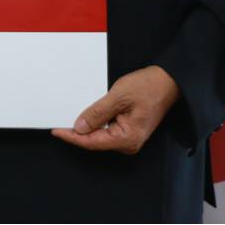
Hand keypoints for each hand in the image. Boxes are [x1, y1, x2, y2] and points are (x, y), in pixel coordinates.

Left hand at [51, 65, 179, 153]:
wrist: (167, 81)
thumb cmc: (149, 87)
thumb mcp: (119, 96)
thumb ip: (98, 112)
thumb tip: (80, 127)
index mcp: (127, 138)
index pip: (92, 142)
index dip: (72, 137)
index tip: (57, 131)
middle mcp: (129, 143)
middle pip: (95, 141)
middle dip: (77, 132)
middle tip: (59, 122)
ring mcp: (129, 138)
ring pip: (100, 136)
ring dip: (87, 126)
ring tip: (71, 116)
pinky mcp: (129, 130)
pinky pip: (107, 130)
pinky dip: (96, 122)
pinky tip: (88, 115)